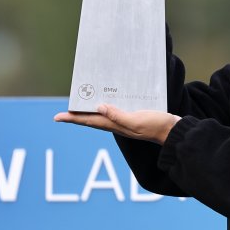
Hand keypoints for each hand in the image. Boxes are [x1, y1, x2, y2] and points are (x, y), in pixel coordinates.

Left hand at [54, 104, 180, 144]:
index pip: (88, 121)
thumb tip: (99, 107)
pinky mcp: (133, 115)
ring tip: (83, 102)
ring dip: (91, 109)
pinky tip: (109, 98)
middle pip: (92, 118)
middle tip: (66, 108)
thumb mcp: (137, 121)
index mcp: (115, 125)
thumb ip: (118, 115)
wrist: (173, 131)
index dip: (72, 118)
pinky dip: (108, 104)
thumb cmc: (156, 126)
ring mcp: (125, 120)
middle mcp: (117, 123)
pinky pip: (115, 109)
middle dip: (78, 114)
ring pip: (102, 113)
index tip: (57, 117)